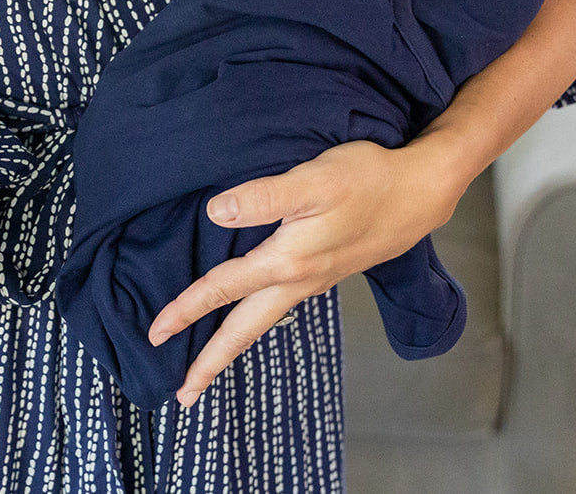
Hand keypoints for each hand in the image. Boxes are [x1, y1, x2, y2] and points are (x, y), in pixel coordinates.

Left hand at [146, 137, 466, 406]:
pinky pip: (281, 307)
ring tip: (208, 366)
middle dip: (211, 362)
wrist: (420, 193)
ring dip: (233, 344)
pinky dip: (258, 321)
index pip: (222, 289)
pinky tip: (253, 315)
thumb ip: (263, 198)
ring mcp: (314, 280)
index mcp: (287, 262)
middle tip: (183, 395)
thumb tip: (215, 211)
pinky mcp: (327, 271)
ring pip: (263, 322)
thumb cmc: (366, 180)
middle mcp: (299, 280)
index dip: (185, 308)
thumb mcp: (313, 180)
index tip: (155, 332)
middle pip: (244, 330)